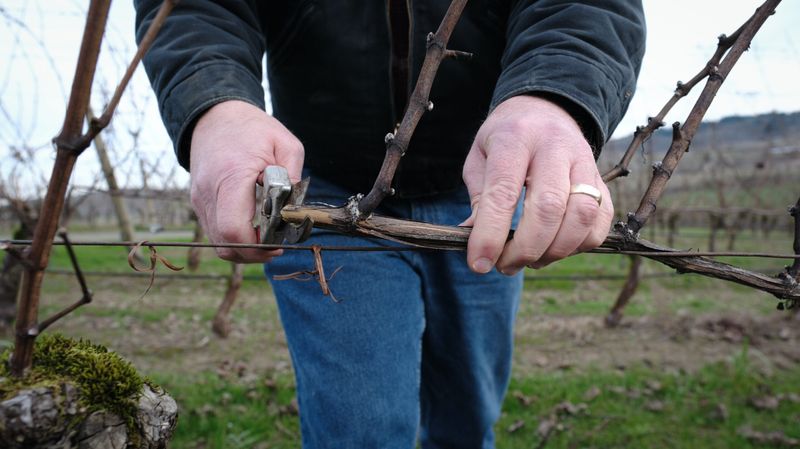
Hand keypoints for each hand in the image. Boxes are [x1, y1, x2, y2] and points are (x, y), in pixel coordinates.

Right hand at [190, 100, 303, 261]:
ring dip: (243, 248)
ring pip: (218, 243)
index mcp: (231, 177)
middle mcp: (209, 193)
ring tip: (266, 239)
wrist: (214, 115)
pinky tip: (252, 229)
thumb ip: (294, 176)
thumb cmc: (251, 128)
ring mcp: (200, 199)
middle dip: (253, 253)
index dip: (258, 246)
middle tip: (275, 247)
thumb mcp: (285, 142)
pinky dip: (233, 238)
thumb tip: (296, 207)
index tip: (278, 244)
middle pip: (225, 244)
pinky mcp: (198, 202)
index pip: (235, 229)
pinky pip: (214, 232)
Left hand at [462, 95, 612, 273]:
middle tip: (505, 265)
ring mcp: (584, 161)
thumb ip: (478, 198)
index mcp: (515, 138)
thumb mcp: (480, 158)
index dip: (491, 234)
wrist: (545, 109)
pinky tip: (555, 246)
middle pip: (548, 208)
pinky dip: (579, 244)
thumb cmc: (505, 139)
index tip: (480, 263)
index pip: (504, 192)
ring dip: (554, 251)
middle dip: (525, 249)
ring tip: (530, 259)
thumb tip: (474, 241)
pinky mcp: (602, 178)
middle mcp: (554, 146)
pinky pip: (601, 220)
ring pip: (581, 216)